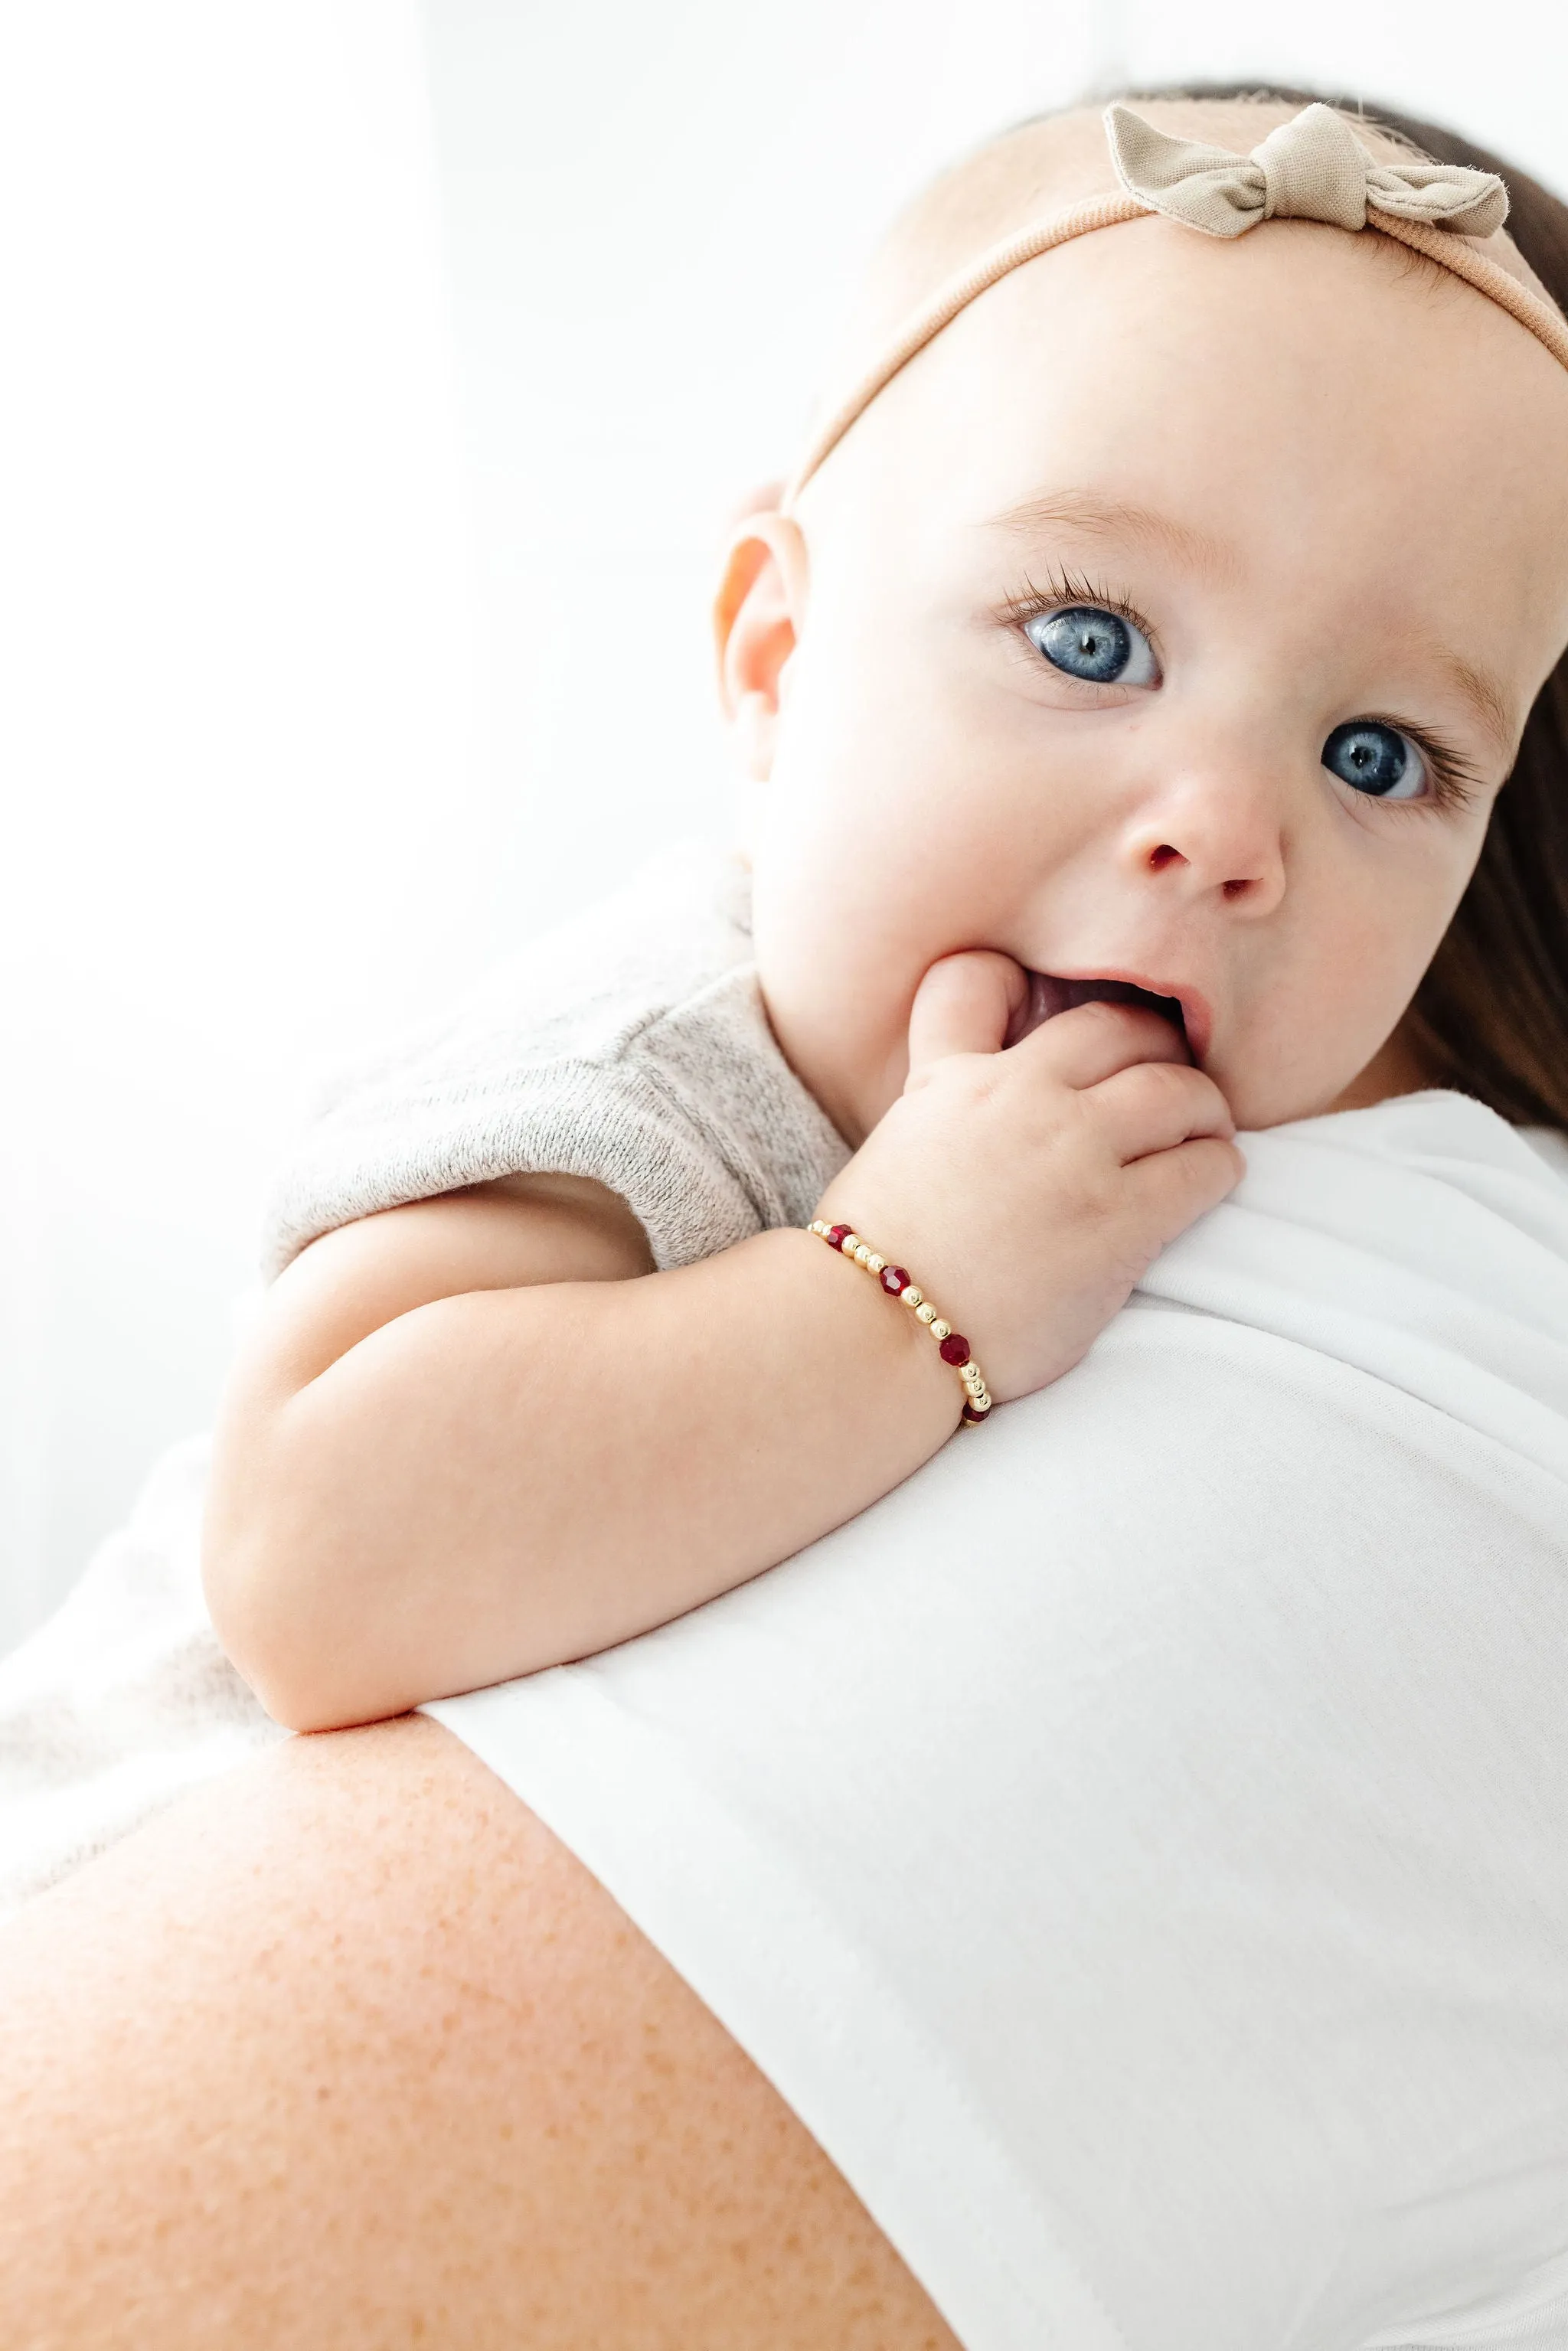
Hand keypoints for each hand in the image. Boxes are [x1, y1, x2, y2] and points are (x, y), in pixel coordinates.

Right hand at [814, 951, 1242, 1401]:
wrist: (877, 1332)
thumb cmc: (873, 1262)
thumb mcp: (889, 1152)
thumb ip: (937, 1113)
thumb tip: (970, 1122)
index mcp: (951, 1079)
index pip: (977, 981)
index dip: (1014, 982)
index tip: (1041, 1007)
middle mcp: (1018, 1098)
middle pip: (1116, 1028)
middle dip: (1153, 1045)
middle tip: (1169, 1076)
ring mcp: (1074, 1153)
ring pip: (1177, 1090)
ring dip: (1203, 1106)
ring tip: (1205, 1130)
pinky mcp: (1119, 1220)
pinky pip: (1205, 1167)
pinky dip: (1218, 1166)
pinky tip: (1209, 1181)